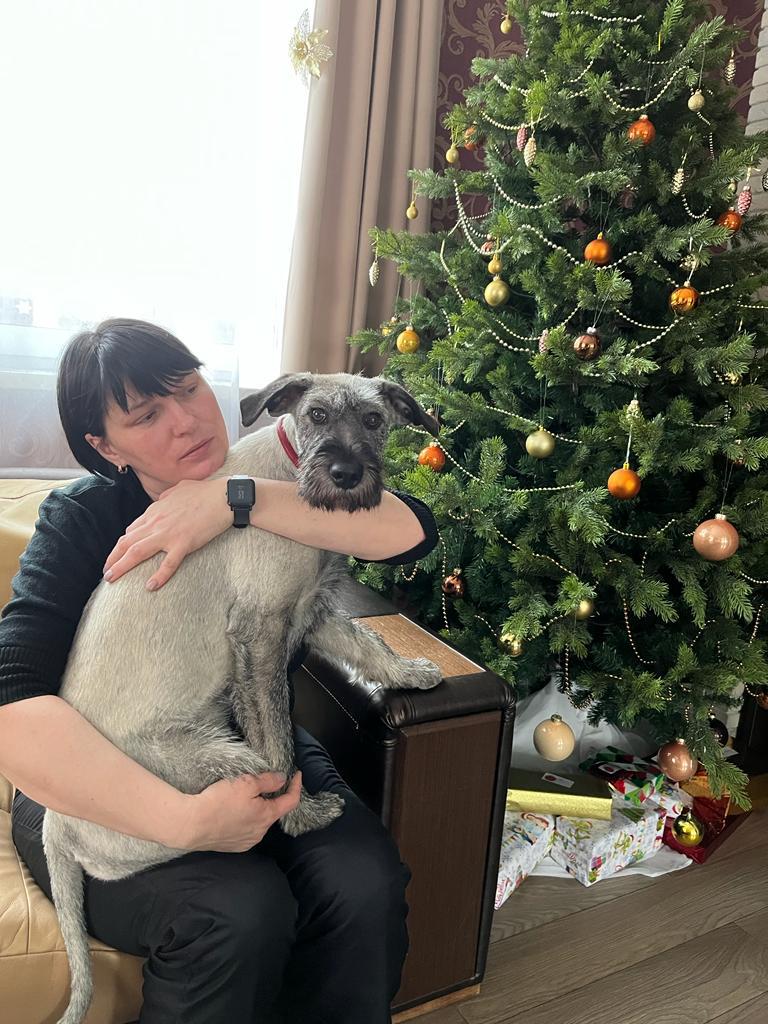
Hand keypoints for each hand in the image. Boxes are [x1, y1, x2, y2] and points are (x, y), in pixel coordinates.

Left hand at [103, 478, 231, 589]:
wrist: (224, 496)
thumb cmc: (204, 491)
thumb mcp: (178, 489)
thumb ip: (166, 497)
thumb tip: (161, 501)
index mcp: (155, 511)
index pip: (132, 530)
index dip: (122, 545)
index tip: (118, 555)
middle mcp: (157, 523)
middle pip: (127, 542)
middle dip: (113, 558)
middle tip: (106, 572)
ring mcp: (169, 533)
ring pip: (138, 552)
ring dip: (122, 566)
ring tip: (112, 578)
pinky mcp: (184, 543)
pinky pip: (168, 563)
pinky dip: (158, 576)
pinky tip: (150, 587)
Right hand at [178, 771, 302, 851]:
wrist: (190, 824)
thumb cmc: (218, 802)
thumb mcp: (246, 783)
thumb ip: (267, 780)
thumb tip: (282, 779)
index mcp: (266, 816)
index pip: (291, 801)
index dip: (296, 786)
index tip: (296, 775)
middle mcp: (260, 832)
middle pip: (273, 811)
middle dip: (271, 797)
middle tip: (261, 782)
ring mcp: (246, 841)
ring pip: (258, 821)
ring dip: (256, 809)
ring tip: (242, 797)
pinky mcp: (233, 846)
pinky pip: (245, 830)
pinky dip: (244, 819)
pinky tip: (232, 812)